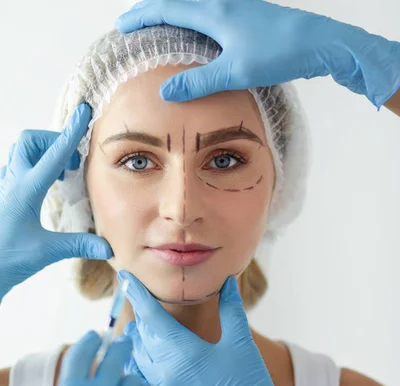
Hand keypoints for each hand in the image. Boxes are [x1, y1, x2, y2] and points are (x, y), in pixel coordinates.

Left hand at [0, 103, 112, 301]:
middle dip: (53, 142)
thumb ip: (78, 245)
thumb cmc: (6, 259)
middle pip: (30, 142)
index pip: (53, 154)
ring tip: (61, 176)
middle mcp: (11, 182)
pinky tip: (45, 188)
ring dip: (43, 153)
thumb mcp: (46, 252)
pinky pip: (16, 167)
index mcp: (25, 190)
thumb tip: (108, 248)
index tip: (83, 111)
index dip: (71, 131)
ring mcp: (3, 186)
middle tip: (72, 164)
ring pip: (21, 152)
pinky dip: (34, 167)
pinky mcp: (2, 195)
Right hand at [115, 0, 399, 108]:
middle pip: (178, 0)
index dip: (142, 16)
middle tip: (136, 22)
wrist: (319, 42)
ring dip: (174, 12)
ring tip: (161, 25)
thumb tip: (166, 92)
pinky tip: (201, 35)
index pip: (167, 8)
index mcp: (214, 11)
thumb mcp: (235, 72)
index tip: (122, 26)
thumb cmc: (279, 53)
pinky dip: (194, 17)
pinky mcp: (250, 15)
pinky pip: (211, 10)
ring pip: (195, 3)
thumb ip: (199, 81)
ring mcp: (238, 5)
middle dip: (154, 9)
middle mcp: (223, 2)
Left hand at [118, 270, 309, 385]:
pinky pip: (142, 380)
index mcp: (182, 351)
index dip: (136, 293)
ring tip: (135, 328)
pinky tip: (142, 361)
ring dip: (136, 341)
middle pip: (141, 336)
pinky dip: (139, 365)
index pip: (150, 315)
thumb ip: (232, 310)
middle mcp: (164, 371)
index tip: (123, 277)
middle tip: (133, 298)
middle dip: (137, 316)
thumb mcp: (242, 344)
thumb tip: (228, 282)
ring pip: (138, 359)